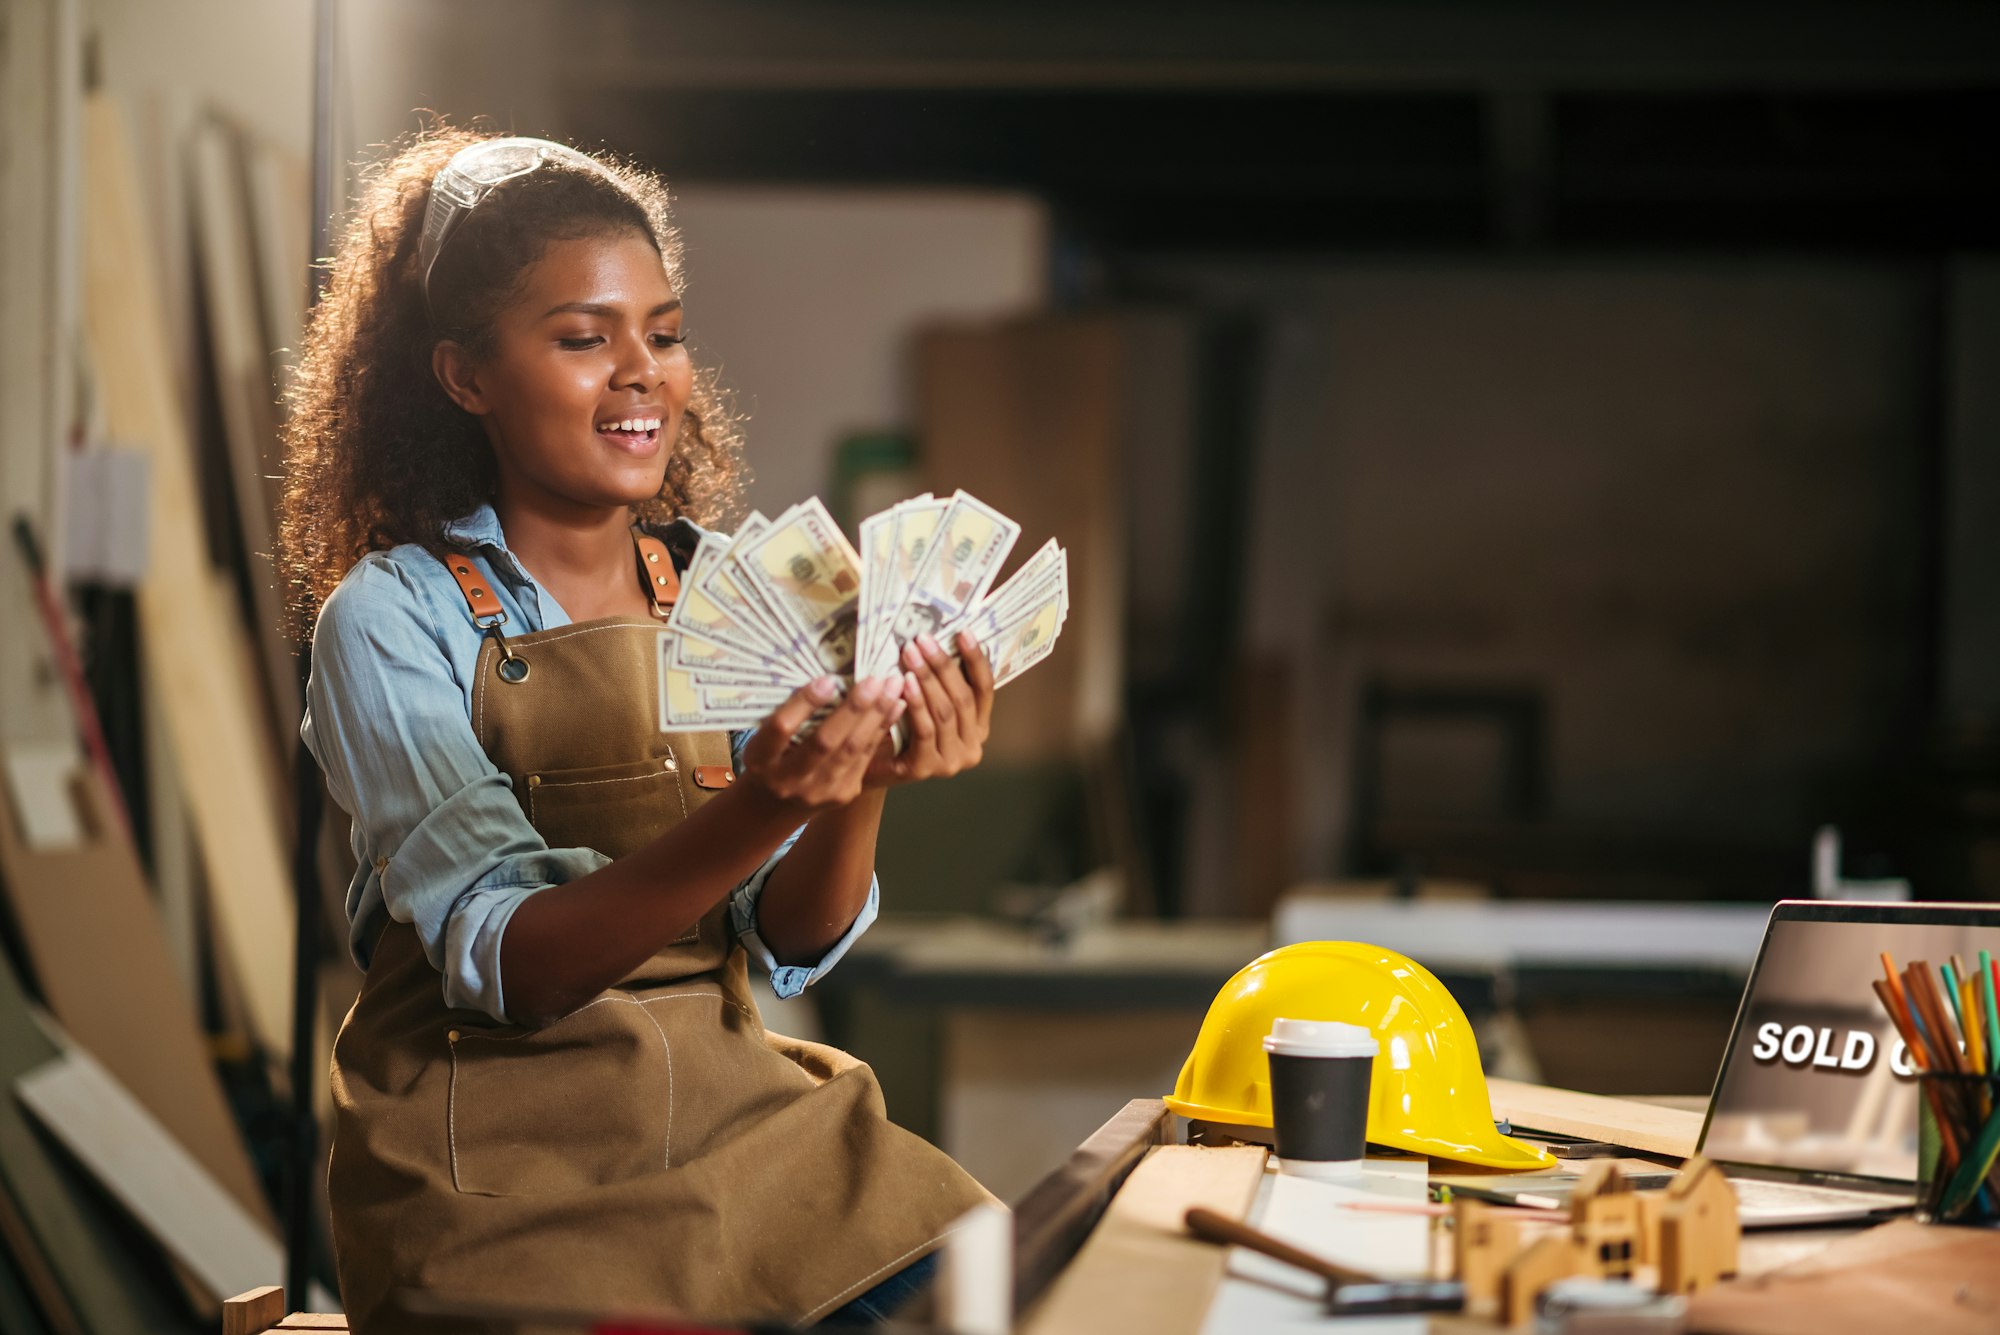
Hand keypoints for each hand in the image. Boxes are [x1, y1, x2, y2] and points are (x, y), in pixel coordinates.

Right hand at [738, 674, 905, 818]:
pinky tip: (895, 706)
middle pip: (824, 741)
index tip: (828, 679)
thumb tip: (825, 675)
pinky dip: (881, 729)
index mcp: (760, 760)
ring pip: (851, 750)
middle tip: (874, 680)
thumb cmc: (769, 759)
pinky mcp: (843, 793)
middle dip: (853, 709)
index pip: (781, 729)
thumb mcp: (763, 739)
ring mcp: (818, 791)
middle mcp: (788, 780)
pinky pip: (865, 757)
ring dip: (875, 716)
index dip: (804, 704)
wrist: (775, 806)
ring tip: (892, 687)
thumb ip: (785, 714)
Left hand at [867, 631, 992, 787]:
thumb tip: (937, 638)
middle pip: (963, 698)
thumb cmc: (896, 729)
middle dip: (943, 665)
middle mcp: (972, 747)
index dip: (976, 660)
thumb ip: (939, 683)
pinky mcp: (927, 768)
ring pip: (944, 712)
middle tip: (923, 640)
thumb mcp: (925, 703)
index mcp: (978, 728)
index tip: (963, 632)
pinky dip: (916, 704)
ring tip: (911, 654)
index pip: (984, 689)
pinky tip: (904, 683)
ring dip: (927, 679)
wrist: (866, 766)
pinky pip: (924, 729)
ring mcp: (951, 761)